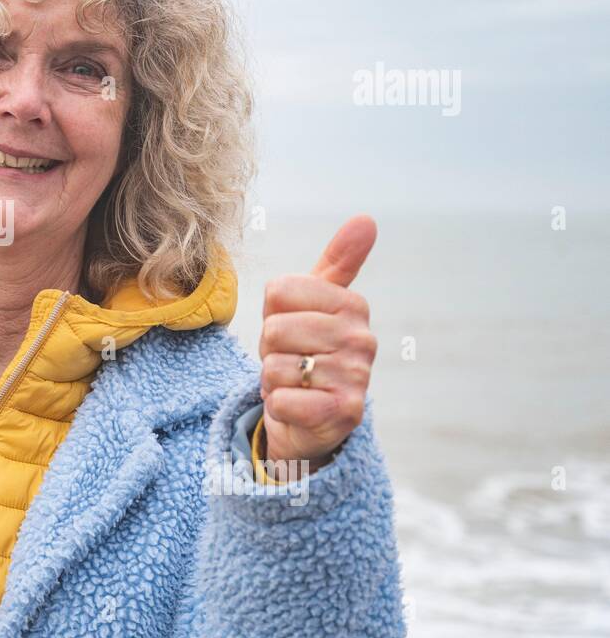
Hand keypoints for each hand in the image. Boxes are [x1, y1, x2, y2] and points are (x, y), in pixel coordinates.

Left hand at [257, 215, 377, 476]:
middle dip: (270, 350)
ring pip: (275, 366)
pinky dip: (278, 405)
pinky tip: (297, 407)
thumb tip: (367, 219)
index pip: (278, 291)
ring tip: (296, 384)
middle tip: (291, 360)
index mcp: (352, 305)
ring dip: (273, 380)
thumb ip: (338, 262)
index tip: (291, 329)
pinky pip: (282, 399)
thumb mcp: (315, 303)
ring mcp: (357, 377)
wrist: (310, 418)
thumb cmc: (307, 351)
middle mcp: (362, 339)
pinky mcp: (344, 414)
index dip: (272, 313)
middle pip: (274, 329)